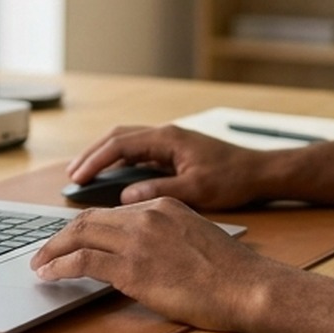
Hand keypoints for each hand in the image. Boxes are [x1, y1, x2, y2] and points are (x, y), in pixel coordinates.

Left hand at [30, 198, 284, 331]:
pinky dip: (60, 266)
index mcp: (164, 206)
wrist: (249, 287)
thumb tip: (149, 256)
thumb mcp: (198, 240)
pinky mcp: (132, 268)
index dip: (86, 226)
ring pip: (79, 235)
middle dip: (61, 235)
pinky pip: (83, 262)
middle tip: (44, 251)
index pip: (112, 212)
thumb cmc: (232, 274)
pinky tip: (49, 275)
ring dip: (52, 250)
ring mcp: (138, 240)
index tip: (71, 238)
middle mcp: (147, 216)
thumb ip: (169, 238)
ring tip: (38, 264)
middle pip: (89, 219)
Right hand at [65, 124, 276, 209]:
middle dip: (92, 155)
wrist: (261, 172)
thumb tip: (126, 197)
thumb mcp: (197, 189)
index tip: (77, 178)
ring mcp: (170, 143)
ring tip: (84, 177)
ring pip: (127, 145)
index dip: (95, 161)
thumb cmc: (234, 178)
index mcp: (168, 138)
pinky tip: (113, 181)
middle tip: (72, 176)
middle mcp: (166, 135)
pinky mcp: (175, 153)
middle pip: (118, 139)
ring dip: (105, 158)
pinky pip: (139, 154)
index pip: (120, 144)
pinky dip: (121, 164)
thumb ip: (160, 191)